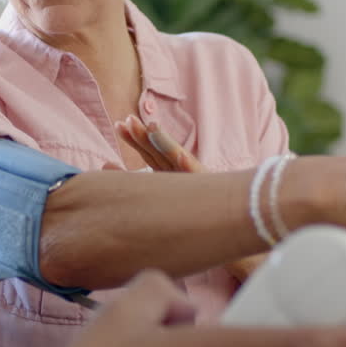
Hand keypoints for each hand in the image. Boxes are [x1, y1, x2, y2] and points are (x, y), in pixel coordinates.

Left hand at [114, 116, 263, 281]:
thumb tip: (105, 164)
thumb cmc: (198, 213)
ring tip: (152, 128)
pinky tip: (180, 156)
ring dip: (166, 144)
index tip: (121, 125)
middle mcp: (186, 174)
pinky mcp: (211, 191)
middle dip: (146, 137)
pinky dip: (189, 166)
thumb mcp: (165, 195)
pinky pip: (199, 179)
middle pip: (162, 153)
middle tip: (127, 121)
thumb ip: (134, 179)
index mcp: (176, 174)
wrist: (240, 225)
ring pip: (180, 161)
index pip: (153, 154)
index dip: (137, 140)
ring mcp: (199, 181)